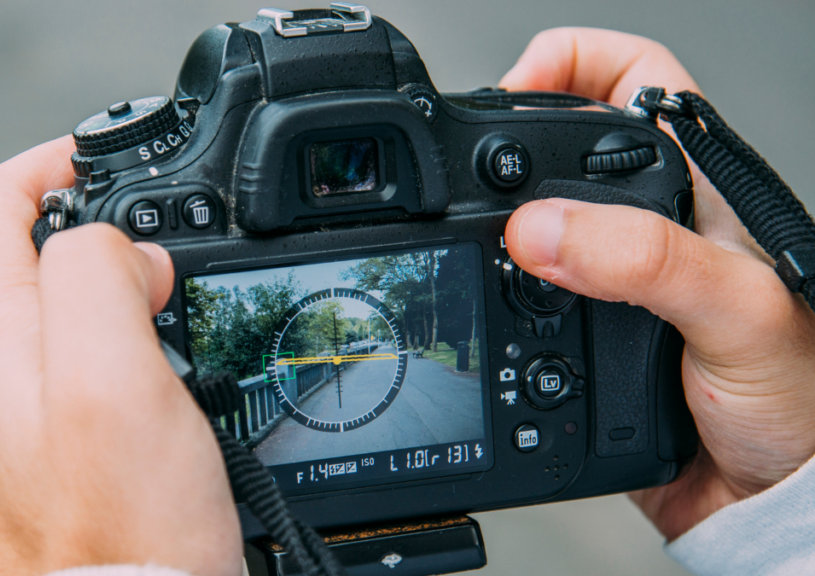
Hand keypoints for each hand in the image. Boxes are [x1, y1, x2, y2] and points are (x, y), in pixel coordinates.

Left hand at [0, 136, 241, 575]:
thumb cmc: (122, 529)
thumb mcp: (115, 375)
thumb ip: (99, 278)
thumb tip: (119, 248)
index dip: (51, 163)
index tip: (105, 159)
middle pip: (24, 263)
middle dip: (93, 234)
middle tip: (163, 252)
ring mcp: (7, 429)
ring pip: (52, 326)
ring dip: (109, 299)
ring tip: (170, 315)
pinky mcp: (41, 469)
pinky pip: (71, 385)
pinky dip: (114, 360)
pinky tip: (156, 388)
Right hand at [500, 28, 814, 540]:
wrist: (769, 499)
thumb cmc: (801, 399)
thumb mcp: (736, 312)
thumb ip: (645, 261)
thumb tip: (541, 230)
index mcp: (696, 188)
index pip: (631, 76)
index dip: (569, 62)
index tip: (514, 88)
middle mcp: (648, 224)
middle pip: (558, 145)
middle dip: (507, 146)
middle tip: (473, 176)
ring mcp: (608, 280)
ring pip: (526, 220)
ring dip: (488, 228)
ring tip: (468, 242)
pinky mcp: (576, 333)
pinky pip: (512, 296)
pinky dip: (485, 294)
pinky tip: (482, 306)